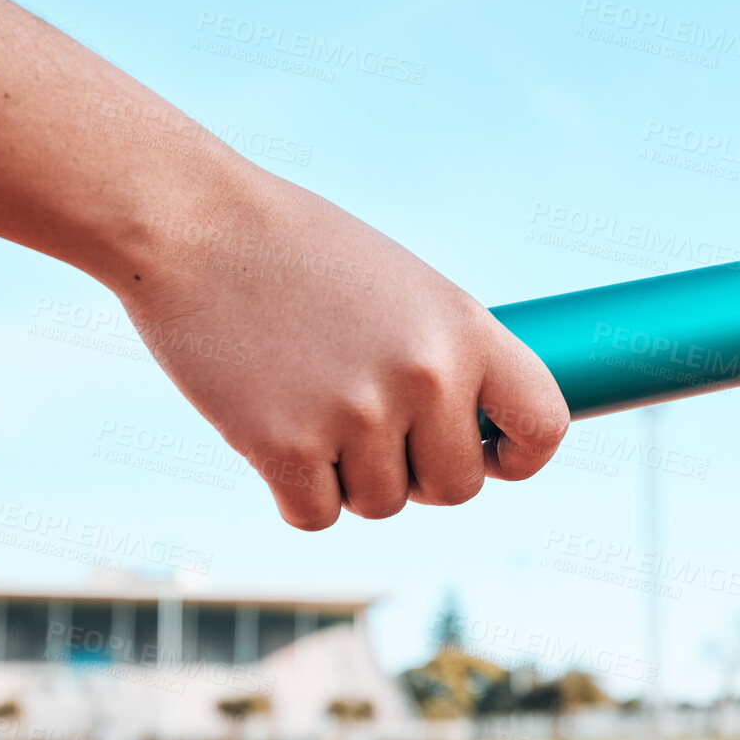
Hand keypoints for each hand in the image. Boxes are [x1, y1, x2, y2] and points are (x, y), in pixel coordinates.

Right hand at [111, 169, 566, 529]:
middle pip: (456, 487)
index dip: (519, 455)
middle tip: (373, 428)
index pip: (544, 424)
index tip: (489, 453)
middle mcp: (426, 375)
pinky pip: (316, 515)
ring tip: (312, 405)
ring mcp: (357, 414)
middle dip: (419, 473)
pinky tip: (273, 433)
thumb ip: (447, 355)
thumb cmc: (299, 251)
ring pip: (382, 503)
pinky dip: (296, 492)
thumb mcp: (404, 287)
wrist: (195, 224)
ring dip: (350, 477)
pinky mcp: (285, 447)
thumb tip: (475, 434)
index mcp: (466, 327)